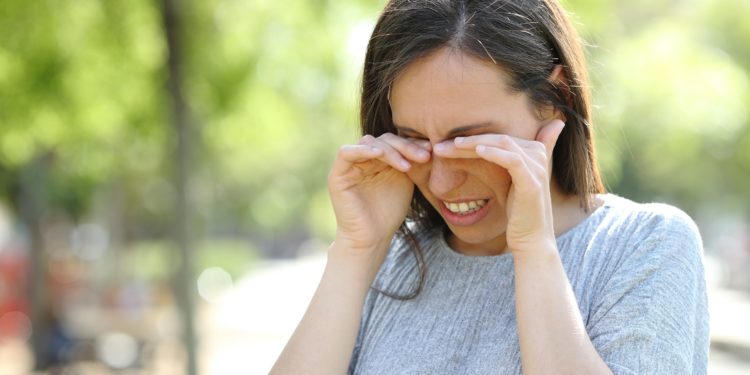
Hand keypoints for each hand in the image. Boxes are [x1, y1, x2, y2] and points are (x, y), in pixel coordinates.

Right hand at [328, 133, 430, 252]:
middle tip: (424, 156)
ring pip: (369, 142)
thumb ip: (410, 161)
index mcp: (379, 159)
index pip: (396, 141)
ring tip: (407, 165)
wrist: (372, 238)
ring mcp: (349, 165)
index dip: (412, 143)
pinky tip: (380, 155)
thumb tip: (429, 142)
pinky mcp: (337, 174)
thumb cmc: (389, 213)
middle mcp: (363, 158)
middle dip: (405, 147)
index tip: (432, 150)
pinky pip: (346, 153)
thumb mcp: (405, 181)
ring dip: (390, 151)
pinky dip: (363, 150)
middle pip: (384, 139)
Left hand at [433, 119, 564, 253]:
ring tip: (451, 145)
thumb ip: (504, 162)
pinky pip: (512, 160)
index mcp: (534, 152)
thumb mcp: (509, 183)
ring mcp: (536, 168)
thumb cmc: (517, 213)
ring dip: (474, 143)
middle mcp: (538, 155)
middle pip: (498, 138)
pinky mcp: (531, 182)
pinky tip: (477, 151)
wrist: (531, 239)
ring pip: (503, 144)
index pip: (498, 137)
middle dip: (468, 140)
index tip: (445, 144)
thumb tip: (488, 151)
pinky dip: (494, 153)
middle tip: (440, 145)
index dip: (472, 137)